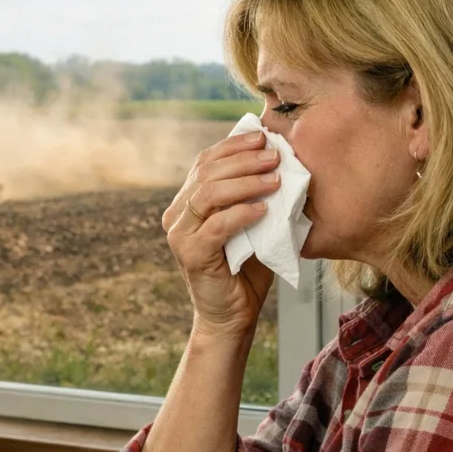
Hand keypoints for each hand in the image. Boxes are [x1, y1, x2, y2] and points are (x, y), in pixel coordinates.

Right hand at [163, 131, 280, 341]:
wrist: (233, 315)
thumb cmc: (246, 269)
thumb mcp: (251, 223)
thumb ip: (252, 194)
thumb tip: (276, 156)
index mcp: (187, 202)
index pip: (205, 161)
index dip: (233, 146)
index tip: (262, 136)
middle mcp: (177, 214)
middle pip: (206, 173)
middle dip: (243, 160)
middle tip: (275, 155)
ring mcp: (179, 235)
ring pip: (208, 194)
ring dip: (245, 182)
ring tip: (275, 180)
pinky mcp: (190, 254)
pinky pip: (216, 225)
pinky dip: (241, 213)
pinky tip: (264, 209)